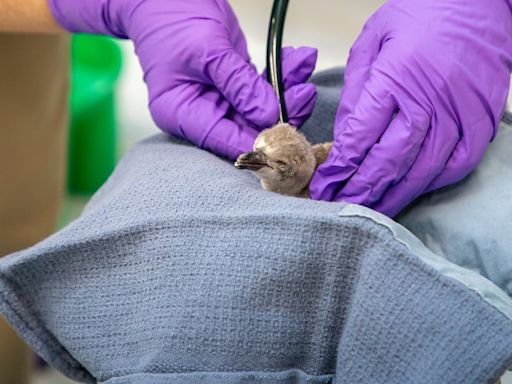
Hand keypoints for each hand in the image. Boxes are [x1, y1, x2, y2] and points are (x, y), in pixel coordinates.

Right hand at [49, 0, 316, 158]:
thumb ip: (238, 84)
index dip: (257, 142)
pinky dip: (282, 75)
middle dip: (280, 113)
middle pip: (247, 129)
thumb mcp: (207, 50)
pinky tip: (298, 60)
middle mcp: (202, 113)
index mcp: (183, 114)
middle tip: (303, 95)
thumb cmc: (171, 17)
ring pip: (260, 109)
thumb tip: (267, 115)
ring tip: (302, 67)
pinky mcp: (234, 84)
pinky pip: (262, 88)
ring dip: (287, 91)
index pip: (224, 141)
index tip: (287, 135)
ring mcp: (220, 99)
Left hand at [310, 0, 511, 216]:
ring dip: (392, 196)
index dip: (340, 168)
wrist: (477, 2)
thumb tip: (344, 138)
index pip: (360, 136)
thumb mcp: (372, 42)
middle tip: (340, 208)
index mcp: (396, 77)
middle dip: (360, 190)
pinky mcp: (481, 121)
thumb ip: (357, 91)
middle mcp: (429, 100)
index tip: (324, 186)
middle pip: (388, 160)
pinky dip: (431, 184)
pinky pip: (456, 165)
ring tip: (369, 211)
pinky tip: (410, 192)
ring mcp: (459, 114)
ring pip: (421, 170)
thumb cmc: (421, 16)